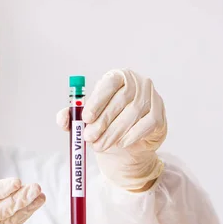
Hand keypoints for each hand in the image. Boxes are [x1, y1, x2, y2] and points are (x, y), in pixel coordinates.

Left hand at [57, 69, 166, 190]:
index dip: (97, 100)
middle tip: (89, 137)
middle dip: (103, 121)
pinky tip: (121, 143)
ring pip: (133, 113)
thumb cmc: (107, 125)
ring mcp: (152, 97)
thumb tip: (63, 118)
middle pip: (122, 99)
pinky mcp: (160, 115)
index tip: (85, 118)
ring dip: (114, 132)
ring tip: (100, 146)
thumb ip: (73, 118)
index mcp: (118, 77)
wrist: (129, 144)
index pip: (110, 83)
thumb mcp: (88, 121)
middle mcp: (138, 83)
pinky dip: (133, 135)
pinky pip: (147, 124)